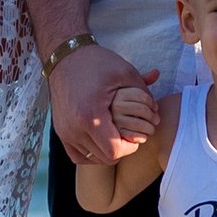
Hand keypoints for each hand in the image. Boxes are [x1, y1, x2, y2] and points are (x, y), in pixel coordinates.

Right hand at [50, 42, 157, 166]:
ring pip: (92, 159)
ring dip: (107, 152)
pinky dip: (91, 153)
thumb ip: (144, 93)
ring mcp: (64, 132)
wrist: (65, 58)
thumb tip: (156, 113)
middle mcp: (74, 129)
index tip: (136, 136)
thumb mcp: (125, 72)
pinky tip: (102, 140)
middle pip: (105, 158)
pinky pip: (78, 155)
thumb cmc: (96, 63)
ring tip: (116, 135)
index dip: (130, 147)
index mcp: (91, 116)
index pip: (115, 151)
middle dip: (121, 150)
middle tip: (128, 136)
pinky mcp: (60, 132)